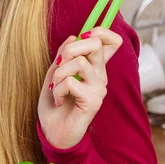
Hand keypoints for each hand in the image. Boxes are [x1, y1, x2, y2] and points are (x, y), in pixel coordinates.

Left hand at [37, 27, 122, 148]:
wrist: (52, 132)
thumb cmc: (54, 104)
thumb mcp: (55, 73)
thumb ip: (64, 55)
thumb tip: (73, 36)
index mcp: (94, 67)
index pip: (112, 42)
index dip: (101, 31)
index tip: (82, 37)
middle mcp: (100, 76)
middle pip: (95, 44)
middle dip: (69, 49)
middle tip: (59, 65)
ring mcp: (99, 88)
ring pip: (78, 62)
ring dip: (58, 74)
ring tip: (55, 88)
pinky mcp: (94, 101)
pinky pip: (72, 82)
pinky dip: (57, 90)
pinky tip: (58, 100)